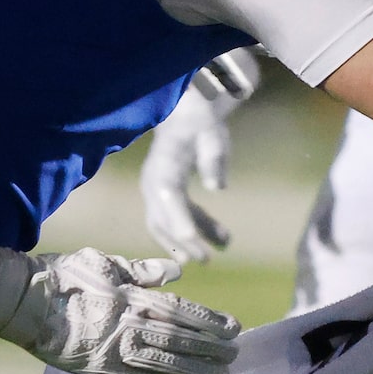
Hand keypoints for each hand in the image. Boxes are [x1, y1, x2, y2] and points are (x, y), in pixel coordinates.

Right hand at [0, 246, 241, 373]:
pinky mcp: (100, 370)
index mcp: (131, 299)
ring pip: (164, 362)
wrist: (20, 303)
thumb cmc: (62, 277)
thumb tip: (177, 271)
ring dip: (196, 370)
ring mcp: (114, 352)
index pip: (181, 311)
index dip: (209, 321)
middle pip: (179, 339)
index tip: (233, 327)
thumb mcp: (105, 262)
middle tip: (235, 353)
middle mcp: (127, 327)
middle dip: (210, 348)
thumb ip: (143, 270)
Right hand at [141, 50, 261, 262]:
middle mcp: (152, 182)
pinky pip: (173, 218)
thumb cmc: (201, 122)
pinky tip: (217, 237)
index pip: (170, 202)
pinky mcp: (163, 194)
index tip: (197, 245)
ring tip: (220, 248)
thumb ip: (214, 157)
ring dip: (188, 240)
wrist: (185, 113)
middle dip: (183, 243)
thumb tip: (217, 187)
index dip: (182, 226)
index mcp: (163, 167)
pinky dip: (192, 229)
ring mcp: (154, 190)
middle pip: (162, 220)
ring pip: (165, 224)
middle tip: (208, 260)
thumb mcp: (212, 133)